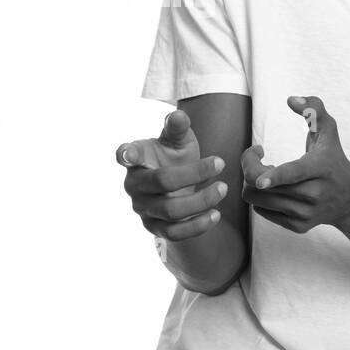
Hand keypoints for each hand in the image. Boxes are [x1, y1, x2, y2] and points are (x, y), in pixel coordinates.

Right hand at [117, 110, 226, 240]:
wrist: (178, 187)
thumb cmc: (174, 157)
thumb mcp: (178, 140)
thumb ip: (177, 128)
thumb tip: (178, 115)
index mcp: (136, 158)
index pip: (125, 155)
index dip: (126, 154)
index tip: (128, 153)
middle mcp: (134, 185)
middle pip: (162, 182)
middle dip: (194, 174)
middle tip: (221, 163)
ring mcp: (142, 208)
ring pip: (170, 210)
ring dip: (201, 200)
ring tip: (223, 188)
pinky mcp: (153, 228)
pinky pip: (174, 233)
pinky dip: (197, 226)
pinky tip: (216, 215)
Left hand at [240, 95, 349, 233]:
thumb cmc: (333, 158)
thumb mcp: (329, 130)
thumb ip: (313, 108)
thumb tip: (291, 99)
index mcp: (319, 168)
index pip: (293, 174)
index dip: (274, 176)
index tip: (260, 178)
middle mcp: (313, 194)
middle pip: (262, 186)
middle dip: (250, 166)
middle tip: (259, 155)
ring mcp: (304, 213)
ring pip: (257, 199)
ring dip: (253, 181)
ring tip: (266, 171)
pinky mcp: (298, 226)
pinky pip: (261, 210)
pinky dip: (260, 196)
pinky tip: (273, 187)